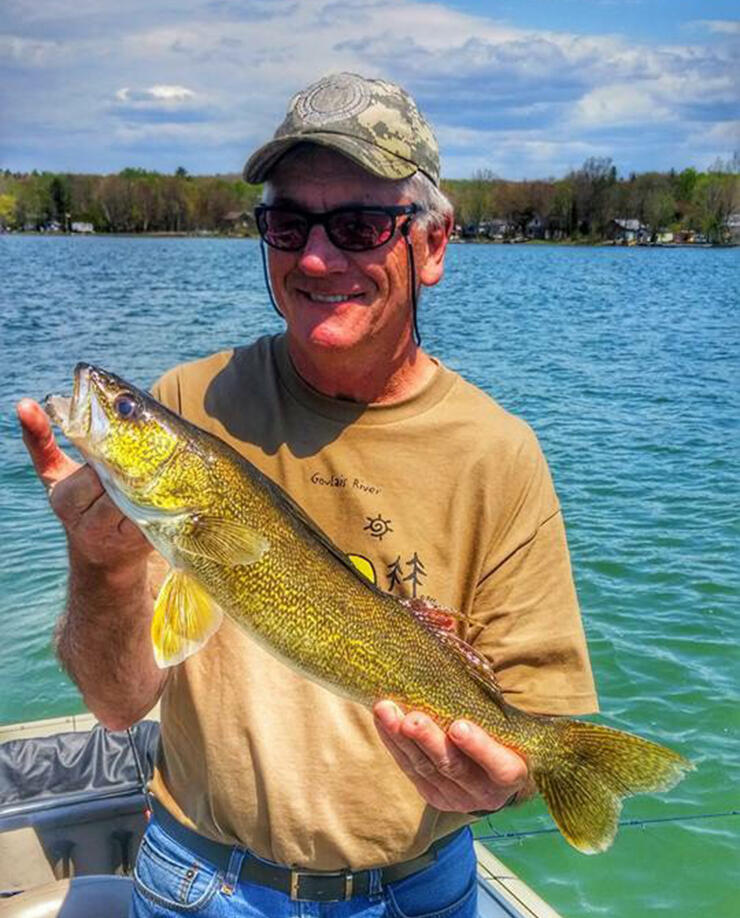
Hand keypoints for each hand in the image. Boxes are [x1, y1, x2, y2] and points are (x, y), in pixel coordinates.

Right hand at [17, 398, 149, 567]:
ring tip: (162, 466)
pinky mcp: (144, 543)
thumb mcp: (56, 474)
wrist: (105, 558)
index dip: (110, 456)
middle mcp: (89, 522)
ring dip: (153, 482)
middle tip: (149, 449)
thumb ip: (41, 441)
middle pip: (119, 485)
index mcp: (65, 499)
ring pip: (140, 500)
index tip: (122, 441)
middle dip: (133, 468)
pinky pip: (157, 516)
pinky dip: (165, 500)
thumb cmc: (82, 503)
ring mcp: (118, 536)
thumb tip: (25, 405)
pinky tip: (169, 486)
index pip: (92, 472)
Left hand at [373, 700, 529, 813]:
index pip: (500, 766)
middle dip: (429, 740)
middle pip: (453, 766)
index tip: (459, 726)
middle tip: (411, 719)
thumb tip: (452, 639)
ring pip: (425, 767)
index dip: (479, 747)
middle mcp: (484, 792)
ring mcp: (455, 797)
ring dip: (402, 739)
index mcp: (511, 774)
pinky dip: (393, 743)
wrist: (493, 774)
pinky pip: (409, 768)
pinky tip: (382, 721)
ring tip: (385, 711)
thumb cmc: (501, 734)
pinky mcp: (433, 795)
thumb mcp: (505, 723)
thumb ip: (488, 697)